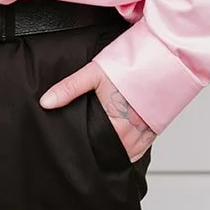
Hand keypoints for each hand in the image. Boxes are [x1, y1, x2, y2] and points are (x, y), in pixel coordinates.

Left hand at [39, 59, 155, 162]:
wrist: (164, 57)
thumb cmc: (131, 62)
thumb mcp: (94, 72)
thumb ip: (69, 88)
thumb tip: (46, 102)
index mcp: (116, 122)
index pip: (97, 146)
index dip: (86, 149)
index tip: (77, 150)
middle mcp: (133, 131)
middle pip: (113, 152)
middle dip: (100, 152)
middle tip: (87, 151)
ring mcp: (147, 130)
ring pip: (128, 152)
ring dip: (116, 153)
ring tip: (101, 152)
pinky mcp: (157, 126)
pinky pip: (143, 148)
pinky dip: (131, 150)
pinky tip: (122, 148)